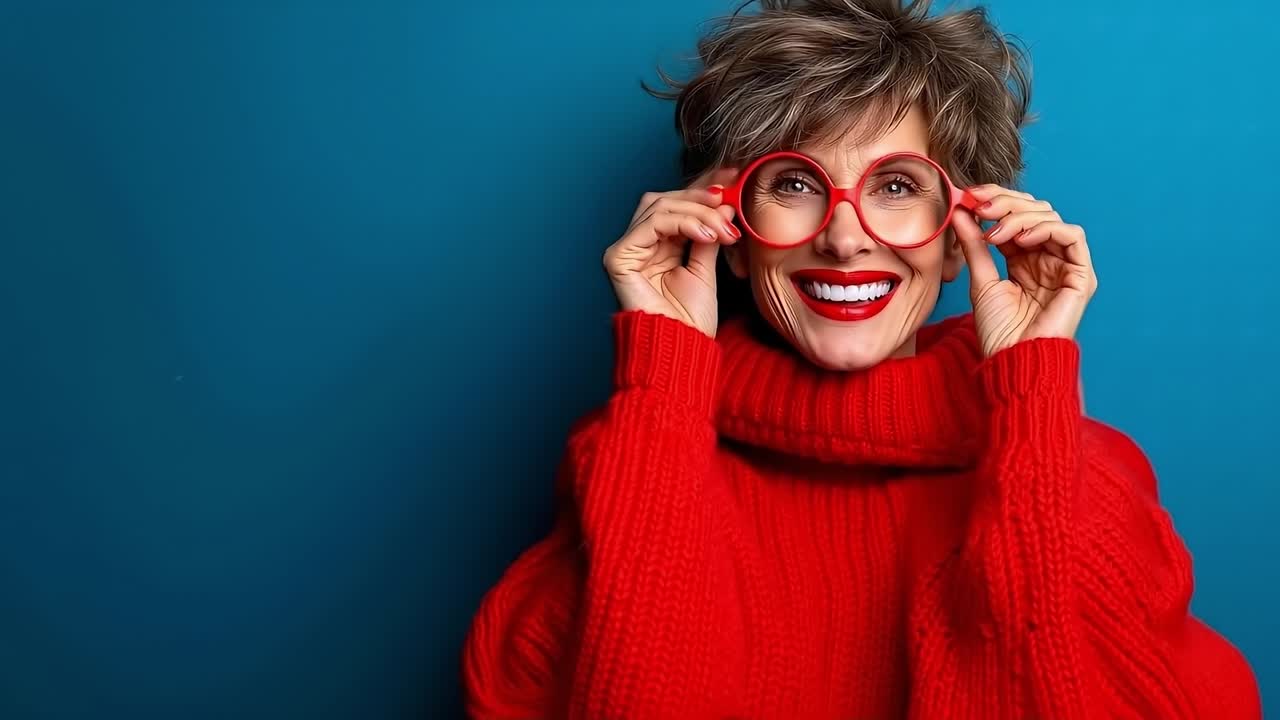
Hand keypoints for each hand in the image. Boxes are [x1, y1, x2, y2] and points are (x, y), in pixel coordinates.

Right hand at [603, 167, 740, 337]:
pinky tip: (705, 235)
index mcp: (656, 246)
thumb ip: (708, 235)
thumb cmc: (690, 319)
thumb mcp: (706, 267)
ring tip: (722, 229)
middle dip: (701, 197)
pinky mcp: (618, 258)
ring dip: (697, 212)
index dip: (702, 188)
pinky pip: (651, 224)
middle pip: (665, 199)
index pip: (676, 204)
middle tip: (730, 203)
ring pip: (659, 206)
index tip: (734, 177)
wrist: (681, 348)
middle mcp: (638, 245)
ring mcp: (625, 250)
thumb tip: (724, 204)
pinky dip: (682, 222)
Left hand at [951, 185, 1097, 356]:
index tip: (970, 196)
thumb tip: (961, 210)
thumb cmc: (998, 332)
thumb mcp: (981, 280)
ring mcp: (1064, 266)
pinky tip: (1021, 239)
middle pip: (1034, 211)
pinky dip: (1046, 229)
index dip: (996, 201)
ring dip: (1020, 216)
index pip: (1015, 216)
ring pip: (1051, 218)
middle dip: (1006, 203)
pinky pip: (1072, 236)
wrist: (1014, 361)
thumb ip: (973, 245)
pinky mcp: (1081, 276)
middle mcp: (1046, 258)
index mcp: (1023, 259)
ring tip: (994, 231)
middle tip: (980, 205)